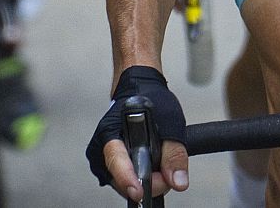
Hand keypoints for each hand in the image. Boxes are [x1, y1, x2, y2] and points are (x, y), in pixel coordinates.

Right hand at [86, 66, 188, 199]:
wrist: (141, 88)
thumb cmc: (151, 99)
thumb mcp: (170, 122)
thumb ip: (174, 154)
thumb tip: (177, 181)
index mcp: (111, 131)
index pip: (115, 161)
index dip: (128, 179)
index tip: (140, 191)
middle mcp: (102, 146)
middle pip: (120, 180)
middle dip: (146, 183)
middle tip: (166, 174)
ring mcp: (104, 156)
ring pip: (123, 183)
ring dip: (145, 181)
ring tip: (160, 165)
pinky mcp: (110, 162)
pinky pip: (124, 179)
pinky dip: (140, 177)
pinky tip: (151, 165)